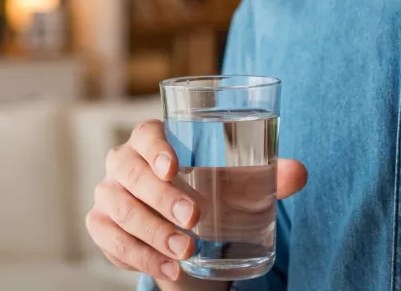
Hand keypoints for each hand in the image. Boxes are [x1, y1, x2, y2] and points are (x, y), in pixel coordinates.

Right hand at [85, 118, 306, 285]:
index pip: (145, 133)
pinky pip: (113, 240)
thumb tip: (299, 173)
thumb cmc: (207, 189)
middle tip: (194, 219)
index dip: (155, 147)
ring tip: (187, 251)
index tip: (174, 166)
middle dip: (161, 196)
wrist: (181, 225)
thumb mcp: (235, 182)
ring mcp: (108, 193)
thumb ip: (267, 177)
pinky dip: (140, 256)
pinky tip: (169, 267)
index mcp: (151, 139)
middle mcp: (122, 161)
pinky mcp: (101, 225)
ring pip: (120, 208)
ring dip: (153, 232)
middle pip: (130, 171)